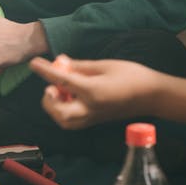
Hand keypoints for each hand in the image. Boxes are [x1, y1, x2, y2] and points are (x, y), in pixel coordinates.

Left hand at [29, 55, 160, 128]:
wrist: (152, 95)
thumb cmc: (132, 75)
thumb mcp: (105, 65)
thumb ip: (80, 67)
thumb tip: (61, 62)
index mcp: (93, 91)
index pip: (62, 82)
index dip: (45, 71)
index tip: (33, 63)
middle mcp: (91, 109)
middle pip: (60, 114)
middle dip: (49, 101)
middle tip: (52, 86)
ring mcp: (94, 118)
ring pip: (65, 122)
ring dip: (55, 108)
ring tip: (60, 92)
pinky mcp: (96, 121)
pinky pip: (73, 121)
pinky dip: (64, 111)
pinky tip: (69, 97)